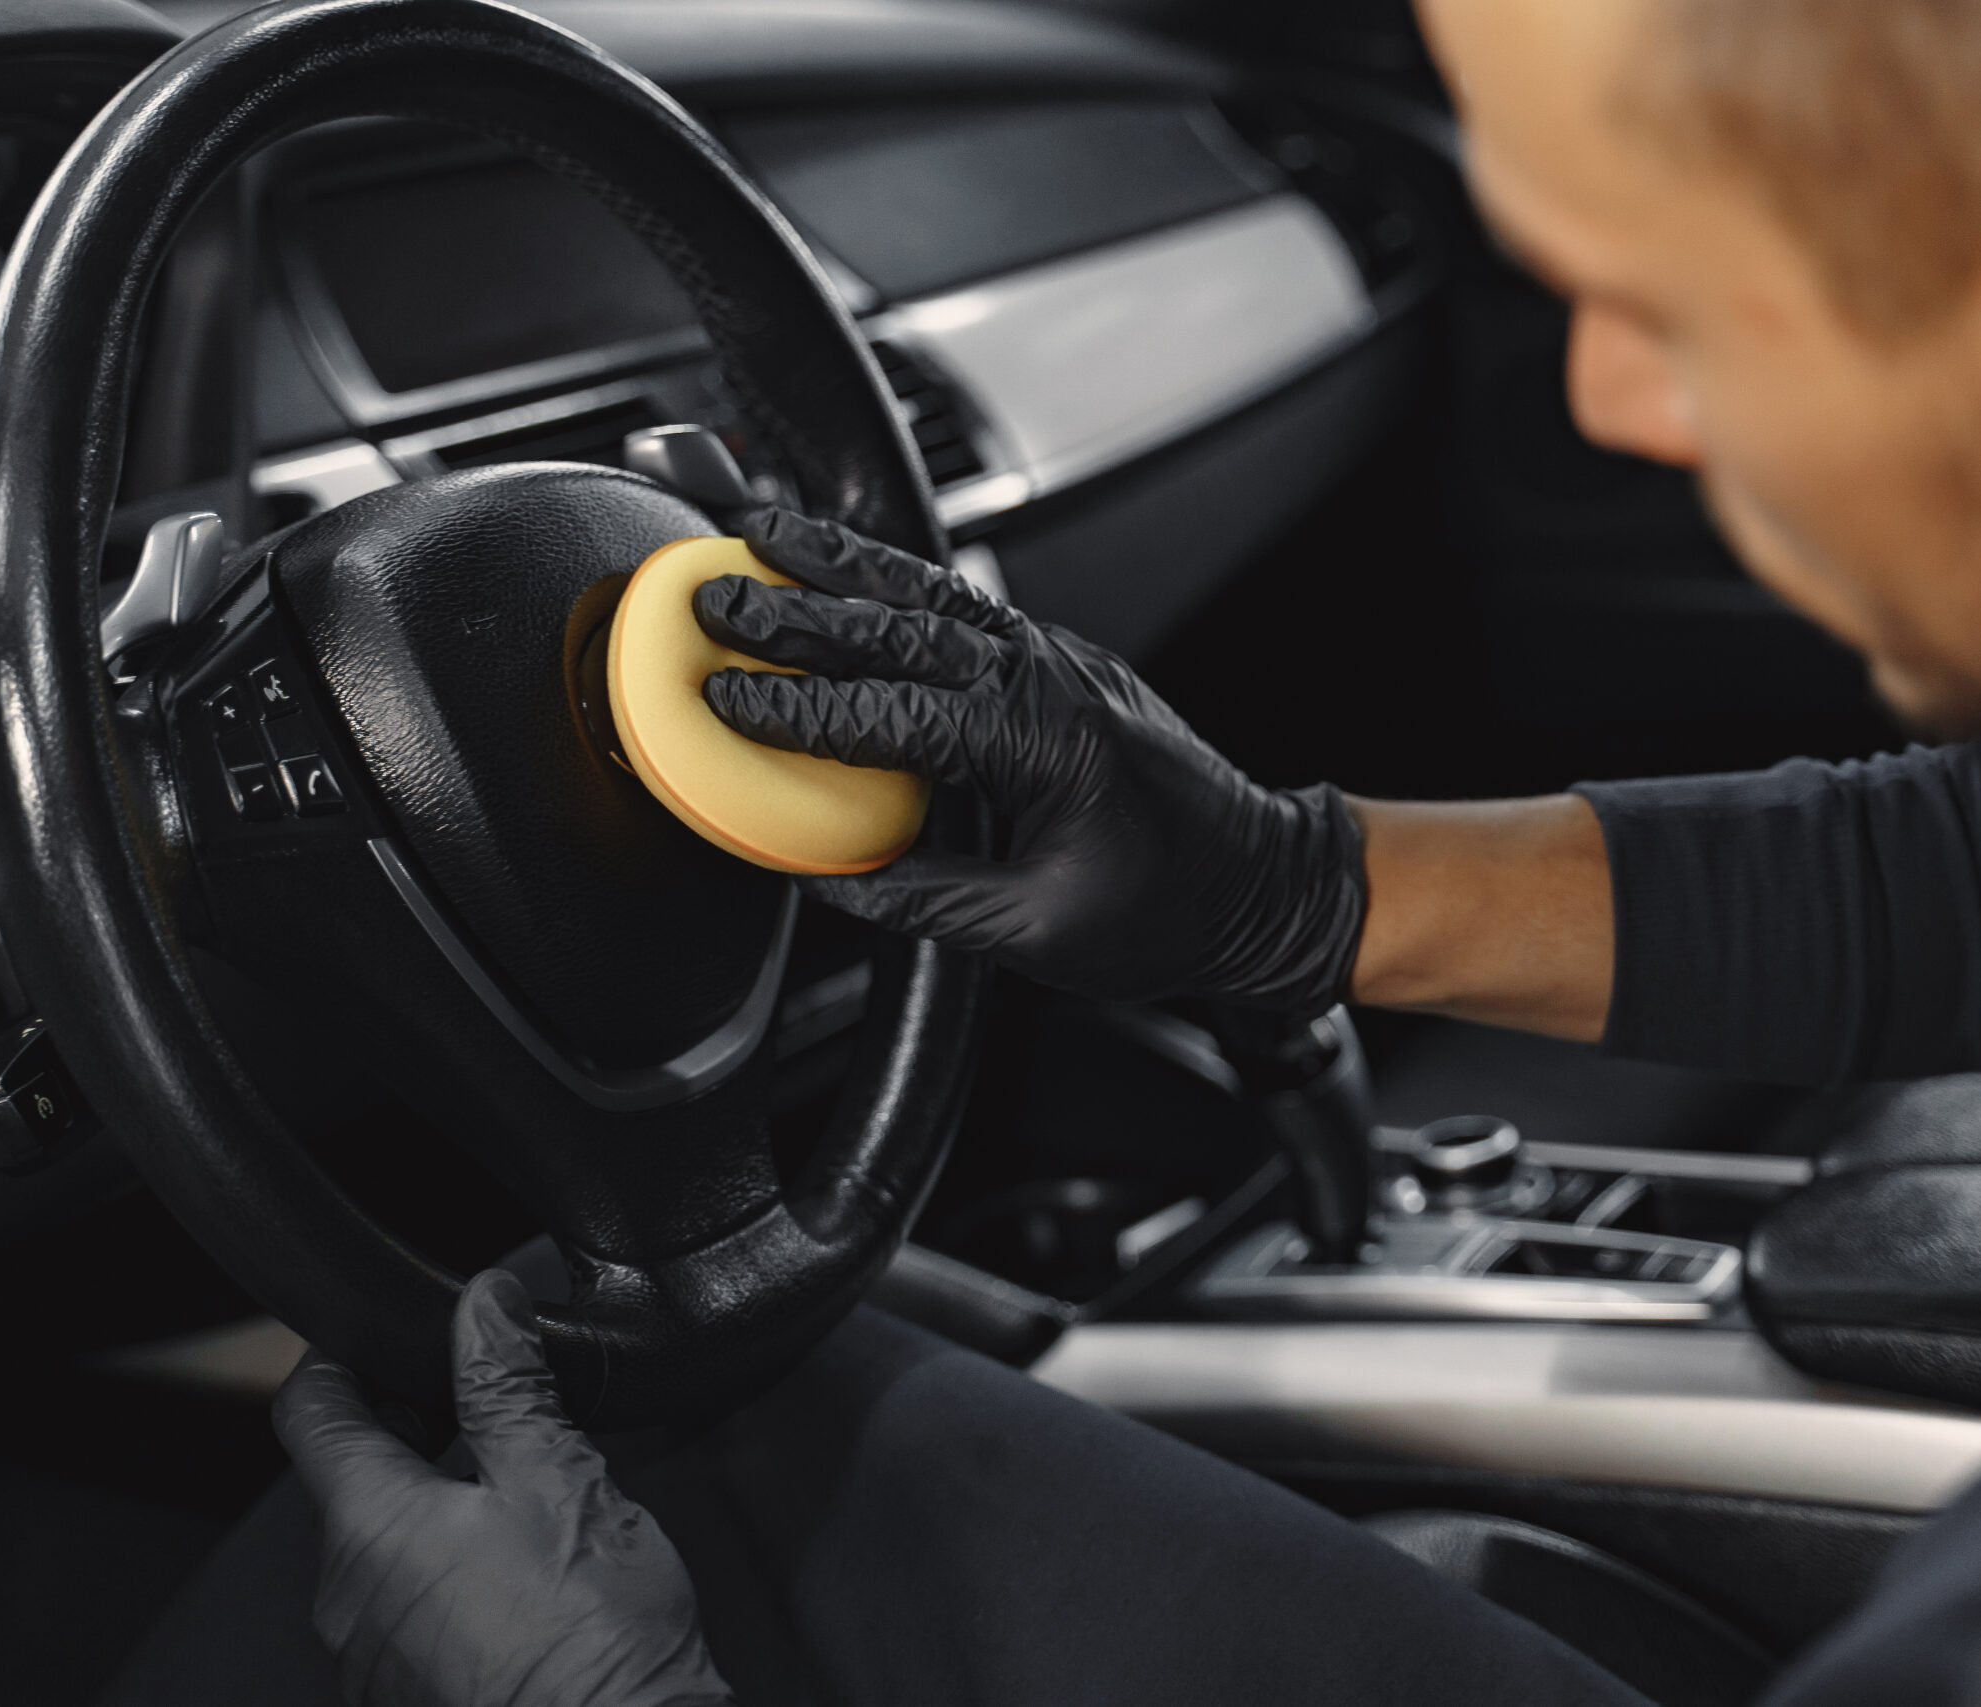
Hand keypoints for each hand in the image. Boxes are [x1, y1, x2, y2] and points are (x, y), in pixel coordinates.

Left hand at [273, 1271, 732, 1706]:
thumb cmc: (591, 1639)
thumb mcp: (559, 1478)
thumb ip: (509, 1382)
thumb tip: (485, 1306)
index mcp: (370, 1524)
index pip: (310, 1409)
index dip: (345, 1358)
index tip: (390, 1339)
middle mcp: (347, 1598)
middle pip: (349, 1480)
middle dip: (410, 1431)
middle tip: (485, 1411)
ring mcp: (371, 1659)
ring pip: (381, 1551)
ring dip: (434, 1511)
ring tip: (520, 1498)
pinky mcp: (406, 1699)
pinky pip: (406, 1614)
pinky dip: (447, 1578)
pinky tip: (520, 1578)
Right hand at [694, 507, 1367, 1013]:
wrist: (1266, 884)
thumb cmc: (1172, 912)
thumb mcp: (1034, 930)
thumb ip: (922, 897)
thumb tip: (826, 879)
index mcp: (1043, 740)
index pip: (894, 712)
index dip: (801, 710)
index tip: (727, 700)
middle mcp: (1048, 677)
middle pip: (901, 625)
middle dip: (799, 607)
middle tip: (715, 593)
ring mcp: (1056, 658)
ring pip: (931, 593)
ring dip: (842, 562)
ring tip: (762, 527)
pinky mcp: (1058, 663)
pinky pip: (961, 608)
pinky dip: (894, 582)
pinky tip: (845, 568)